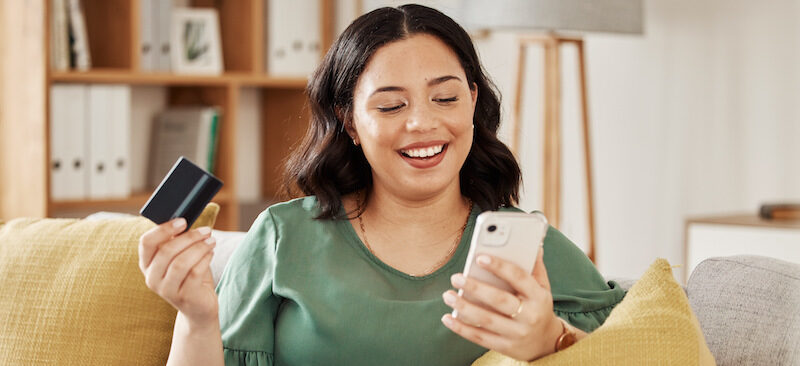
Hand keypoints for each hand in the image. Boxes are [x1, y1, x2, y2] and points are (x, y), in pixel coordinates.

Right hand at [139, 218, 219, 326]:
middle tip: (206, 231)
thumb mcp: (181, 257)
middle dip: (189, 237)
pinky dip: (205, 259)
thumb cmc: (190, 277)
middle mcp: (152, 278)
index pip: (146, 242)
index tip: (183, 221)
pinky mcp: (184, 298)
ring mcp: (166, 290)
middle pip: (166, 251)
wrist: (199, 308)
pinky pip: (194, 273)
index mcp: (147, 264)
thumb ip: (179, 241)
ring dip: (199, 248)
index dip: (163, 229)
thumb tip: (186, 220)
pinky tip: (211, 253)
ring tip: (211, 241)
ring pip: (180, 263)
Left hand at [441, 246, 562, 360]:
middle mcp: (529, 316)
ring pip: (487, 320)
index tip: (479, 257)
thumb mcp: (543, 287)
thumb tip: (532, 242)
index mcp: (539, 296)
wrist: (546, 343)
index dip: (499, 266)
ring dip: (464, 308)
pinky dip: (462, 329)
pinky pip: (480, 338)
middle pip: (499, 300)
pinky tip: (447, 318)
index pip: (519, 278)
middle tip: (456, 277)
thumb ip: (535, 266)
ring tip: (448, 295)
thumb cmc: (538, 306)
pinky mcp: (506, 347)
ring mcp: (517, 334)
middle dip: (476, 288)